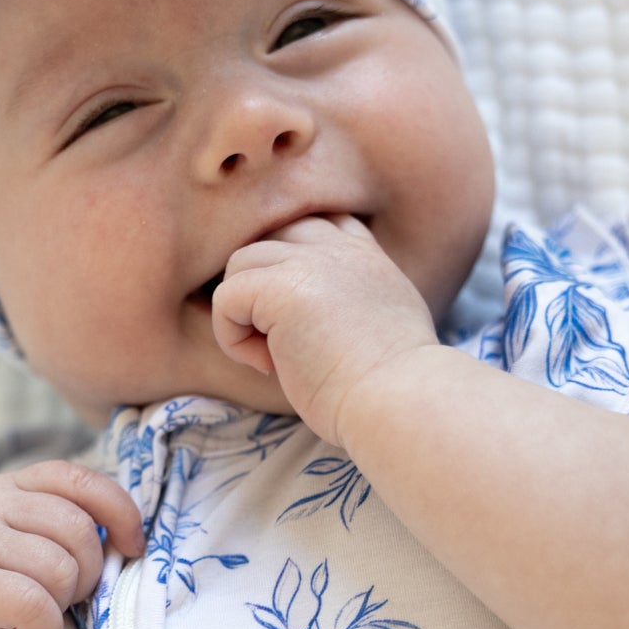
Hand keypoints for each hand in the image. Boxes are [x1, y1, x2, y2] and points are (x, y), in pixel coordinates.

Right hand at [0, 460, 143, 628]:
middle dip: (86, 577)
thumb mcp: (45, 556)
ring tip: (32, 620)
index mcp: (13, 487)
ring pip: (59, 569)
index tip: (133, 549)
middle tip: (58, 603)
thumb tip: (131, 539)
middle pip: (79, 530)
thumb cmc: (5, 606)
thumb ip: (76, 534)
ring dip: (58, 609)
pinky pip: (33, 603)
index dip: (119, 512)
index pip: (80, 479)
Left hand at [210, 213, 437, 447]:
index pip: (315, 225)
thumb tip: (319, 320)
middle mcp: (339, 248)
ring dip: (242, 312)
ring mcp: (310, 262)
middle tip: (278, 339)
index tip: (297, 319)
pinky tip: (267, 365)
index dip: (292, 264)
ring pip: (241, 262)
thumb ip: (353, 302)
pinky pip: (226, 297)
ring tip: (273, 356)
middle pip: (271, 236)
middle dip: (260, 285)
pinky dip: (233, 337)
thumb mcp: (384, 327)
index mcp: (366, 256)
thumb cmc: (394, 389)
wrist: (402, 402)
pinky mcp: (282, 288)